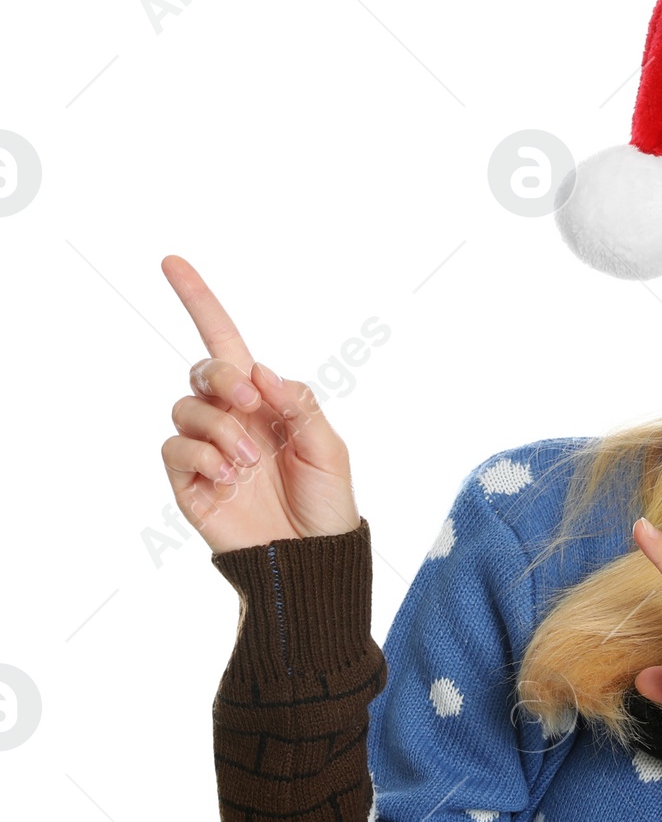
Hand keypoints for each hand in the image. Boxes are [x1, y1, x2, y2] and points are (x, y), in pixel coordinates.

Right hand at [158, 254, 358, 554]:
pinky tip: (228, 478)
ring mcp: (206, 449)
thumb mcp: (329, 448)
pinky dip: (202, 456)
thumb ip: (298, 403)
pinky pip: (175, 448)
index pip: (227, 342)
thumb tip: (258, 370)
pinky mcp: (188, 482)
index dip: (200, 302)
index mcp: (265, 401)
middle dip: (222, 376)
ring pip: (187, 408)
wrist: (311, 560)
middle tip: (249, 401)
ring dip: (220, 428)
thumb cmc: (327, 503)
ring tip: (249, 462)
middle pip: (203, 369)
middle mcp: (231, 418)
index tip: (172, 261)